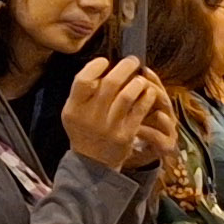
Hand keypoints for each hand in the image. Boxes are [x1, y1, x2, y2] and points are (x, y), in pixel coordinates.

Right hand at [61, 55, 161, 171]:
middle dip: (124, 67)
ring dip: (137, 82)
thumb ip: (83, 92)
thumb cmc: (85, 130)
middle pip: (110, 84)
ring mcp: (109, 127)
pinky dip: (146, 97)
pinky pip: (140, 110)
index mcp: (74, 108)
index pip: (83, 80)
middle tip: (133, 61)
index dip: (95, 66)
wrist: (93, 163)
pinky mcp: (125, 135)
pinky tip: (148, 92)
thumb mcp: (74, 112)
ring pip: (127, 95)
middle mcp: (90, 117)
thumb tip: (102, 65)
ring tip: (140, 78)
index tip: (105, 61)